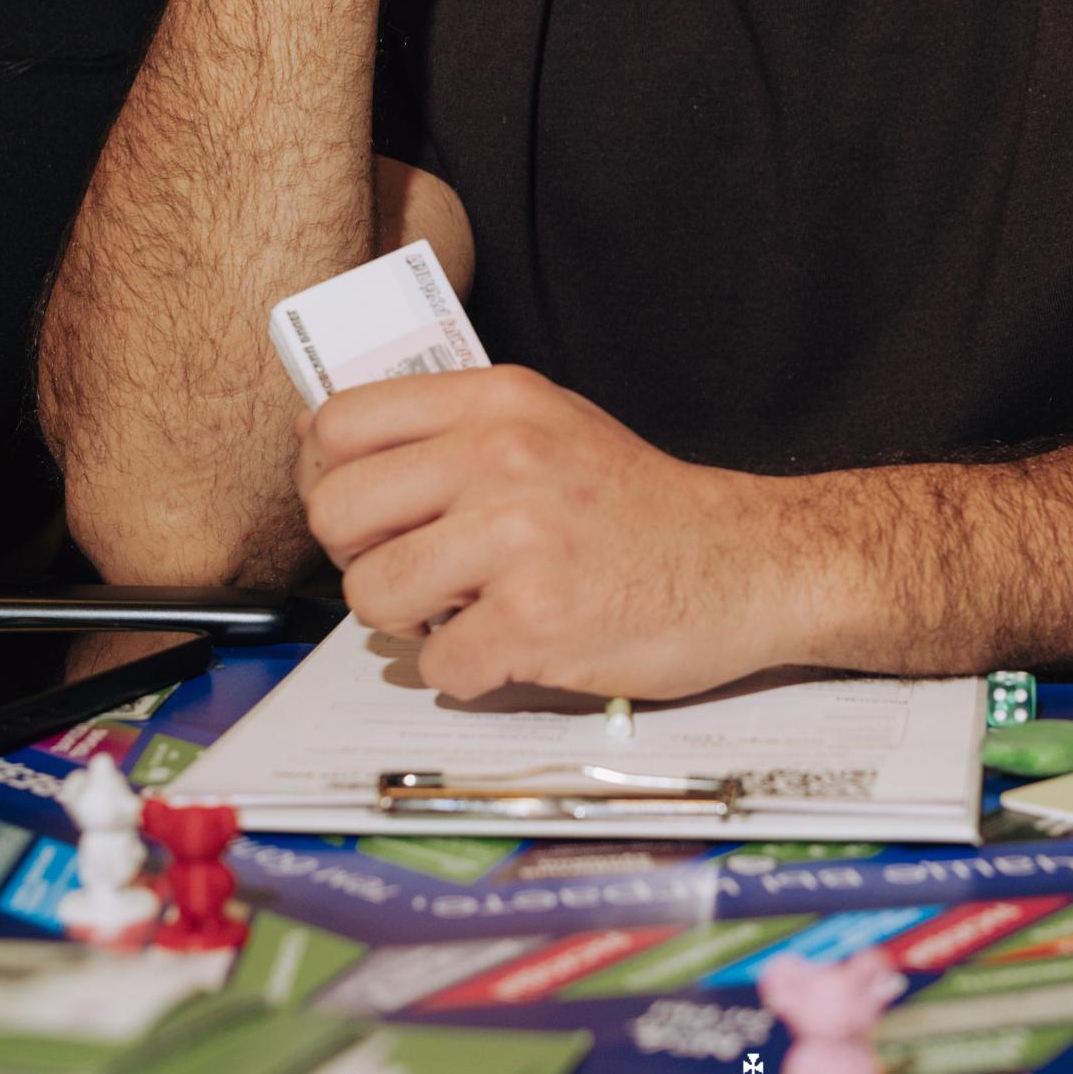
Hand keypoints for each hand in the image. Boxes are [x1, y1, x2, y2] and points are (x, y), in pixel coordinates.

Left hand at [298, 369, 819, 699]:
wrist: (745, 563)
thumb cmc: (639, 506)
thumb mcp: (549, 424)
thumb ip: (455, 429)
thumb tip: (333, 453)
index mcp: (497, 400)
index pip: (337, 424)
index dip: (327, 478)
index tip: (358, 511)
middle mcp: (501, 455)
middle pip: (336, 512)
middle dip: (360, 557)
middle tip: (410, 570)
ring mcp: (518, 538)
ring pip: (372, 594)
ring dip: (408, 622)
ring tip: (466, 610)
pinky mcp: (535, 620)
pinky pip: (437, 666)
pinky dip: (466, 672)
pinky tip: (512, 646)